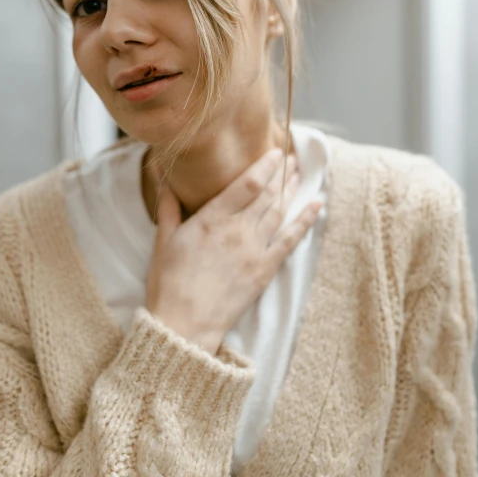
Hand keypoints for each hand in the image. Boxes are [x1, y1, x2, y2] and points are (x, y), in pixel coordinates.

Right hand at [145, 148, 321, 354]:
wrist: (184, 325)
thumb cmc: (169, 283)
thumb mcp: (163, 239)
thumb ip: (168, 205)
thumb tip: (161, 174)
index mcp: (212, 218)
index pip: (247, 182)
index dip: (265, 165)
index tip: (275, 152)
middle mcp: (237, 229)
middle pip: (267, 194)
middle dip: (281, 173)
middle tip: (291, 158)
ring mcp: (254, 249)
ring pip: (279, 211)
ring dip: (291, 190)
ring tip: (299, 173)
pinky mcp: (264, 270)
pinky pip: (290, 240)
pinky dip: (305, 221)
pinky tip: (316, 205)